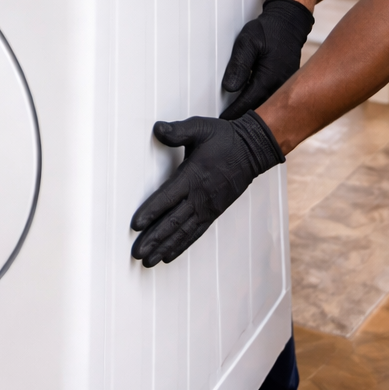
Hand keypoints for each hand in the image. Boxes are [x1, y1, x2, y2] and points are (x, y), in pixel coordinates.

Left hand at [130, 114, 284, 266]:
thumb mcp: (201, 128)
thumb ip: (178, 131)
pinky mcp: (213, 213)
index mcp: (193, 176)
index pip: (168, 197)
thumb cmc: (225, 139)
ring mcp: (207, 208)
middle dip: (154, 239)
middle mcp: (200, 197)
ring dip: (164, 247)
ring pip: (183, 233)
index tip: (136, 225)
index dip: (151, 211)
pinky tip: (168, 255)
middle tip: (137, 253)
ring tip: (148, 261)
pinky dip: (181, 246)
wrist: (253, 151)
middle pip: (173, 222)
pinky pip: (195, 233)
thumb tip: (158, 128)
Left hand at [220, 0, 313, 119]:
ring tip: (237, 125)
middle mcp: (280, 86)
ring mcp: (285, 87)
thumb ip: (238, 65)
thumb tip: (229, 88)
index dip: (233, 114)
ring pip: (268, 108)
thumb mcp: (247, 42)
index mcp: (269, 78)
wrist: (289, 23)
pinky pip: (274, 101)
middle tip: (227, 130)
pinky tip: (253, 112)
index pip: (248, 104)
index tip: (222, 122)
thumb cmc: (269, 30)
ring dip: (255, 116)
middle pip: (260, 111)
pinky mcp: (286, 85)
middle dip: (243, 120)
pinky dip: (263, 107)